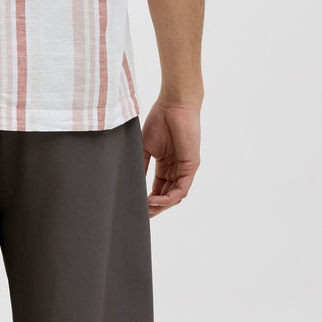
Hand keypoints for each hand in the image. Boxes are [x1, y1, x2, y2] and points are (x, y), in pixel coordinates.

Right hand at [140, 92, 201, 215]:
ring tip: (145, 210)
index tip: (134, 209)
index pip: (158, 190)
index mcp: (166, 166)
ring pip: (174, 196)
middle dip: (154, 208)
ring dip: (160, 206)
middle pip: (166, 196)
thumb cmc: (159, 121)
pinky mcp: (191, 167)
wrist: (173, 105)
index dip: (148, 201)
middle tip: (139, 215)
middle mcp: (176, 170)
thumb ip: (140, 166)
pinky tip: (153, 201)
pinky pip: (181, 190)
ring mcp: (185, 169)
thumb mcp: (144, 148)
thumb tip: (131, 184)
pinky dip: (168, 198)